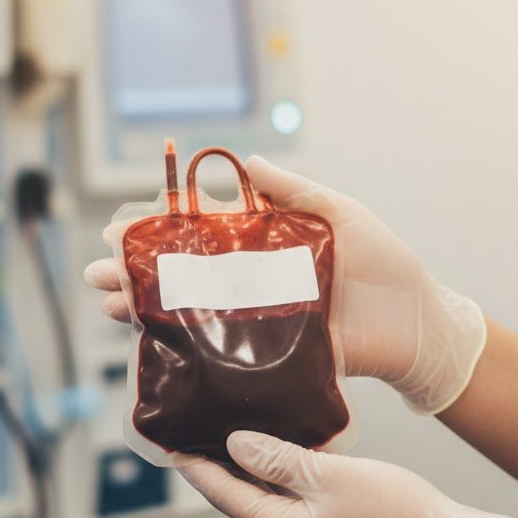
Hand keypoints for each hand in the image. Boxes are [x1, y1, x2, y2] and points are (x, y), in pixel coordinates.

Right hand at [85, 154, 485, 413]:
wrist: (420, 325)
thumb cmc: (387, 265)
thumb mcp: (343, 214)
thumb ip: (295, 191)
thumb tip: (248, 160)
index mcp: (265, 247)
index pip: (201, 236)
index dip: (160, 233)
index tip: (121, 230)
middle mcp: (253, 284)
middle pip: (184, 277)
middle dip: (137, 275)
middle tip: (98, 274)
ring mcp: (257, 322)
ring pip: (191, 314)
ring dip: (147, 310)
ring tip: (108, 306)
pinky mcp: (269, 357)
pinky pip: (221, 355)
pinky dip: (185, 352)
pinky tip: (153, 347)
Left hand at [181, 431, 517, 517]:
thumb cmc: (395, 512)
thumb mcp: (330, 475)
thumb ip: (278, 459)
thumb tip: (236, 445)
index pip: (226, 496)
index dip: (198, 470)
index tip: (171, 449)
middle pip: (243, 503)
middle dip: (222, 470)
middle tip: (199, 436)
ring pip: (268, 506)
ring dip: (253, 476)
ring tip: (233, 441)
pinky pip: (293, 512)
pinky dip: (281, 486)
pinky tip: (280, 461)